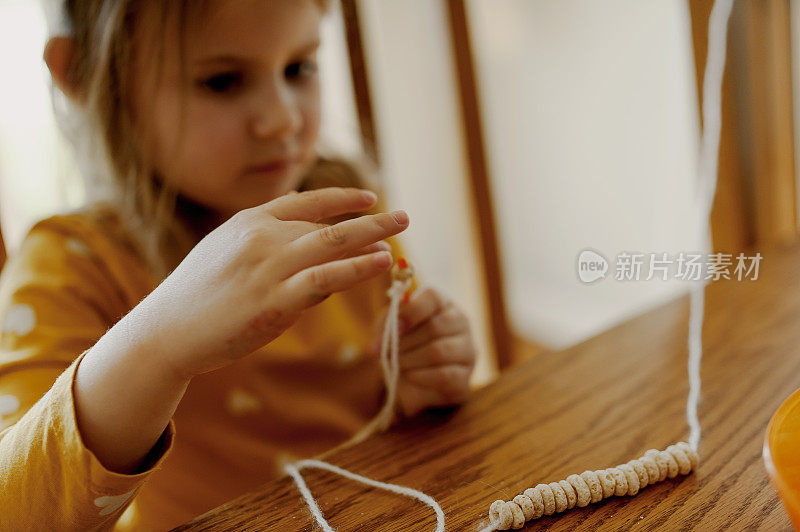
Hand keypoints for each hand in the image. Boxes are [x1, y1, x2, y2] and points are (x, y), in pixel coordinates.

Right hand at [128, 187, 409, 378]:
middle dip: (370, 219)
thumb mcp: (227, 254)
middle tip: (403, 216)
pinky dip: (357, 268)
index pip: (305, 201)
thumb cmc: (196, 297)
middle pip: (328, 222)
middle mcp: (261, 236)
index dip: (341, 198)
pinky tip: (380, 264)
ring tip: (399, 237)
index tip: (369, 198)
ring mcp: (268, 267)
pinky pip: (326, 278)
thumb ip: (266, 242)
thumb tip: (312, 239)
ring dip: (372, 238)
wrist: (165, 331)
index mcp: (248, 221)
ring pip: (332, 243)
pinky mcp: (275, 300)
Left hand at [390, 287, 475, 416]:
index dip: (411, 311)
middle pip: (435, 327)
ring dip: (410, 359)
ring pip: (440, 351)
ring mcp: (467, 350)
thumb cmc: (403, 347)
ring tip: (397, 364)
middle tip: (387, 352)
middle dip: (405, 342)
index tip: (394, 327)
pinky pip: (444, 375)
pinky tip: (409, 376)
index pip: (433, 298)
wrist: (413, 382)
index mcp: (443, 304)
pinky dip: (420, 376)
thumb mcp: (391, 330)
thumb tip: (389, 332)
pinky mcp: (465, 376)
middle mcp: (461, 322)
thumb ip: (388, 325)